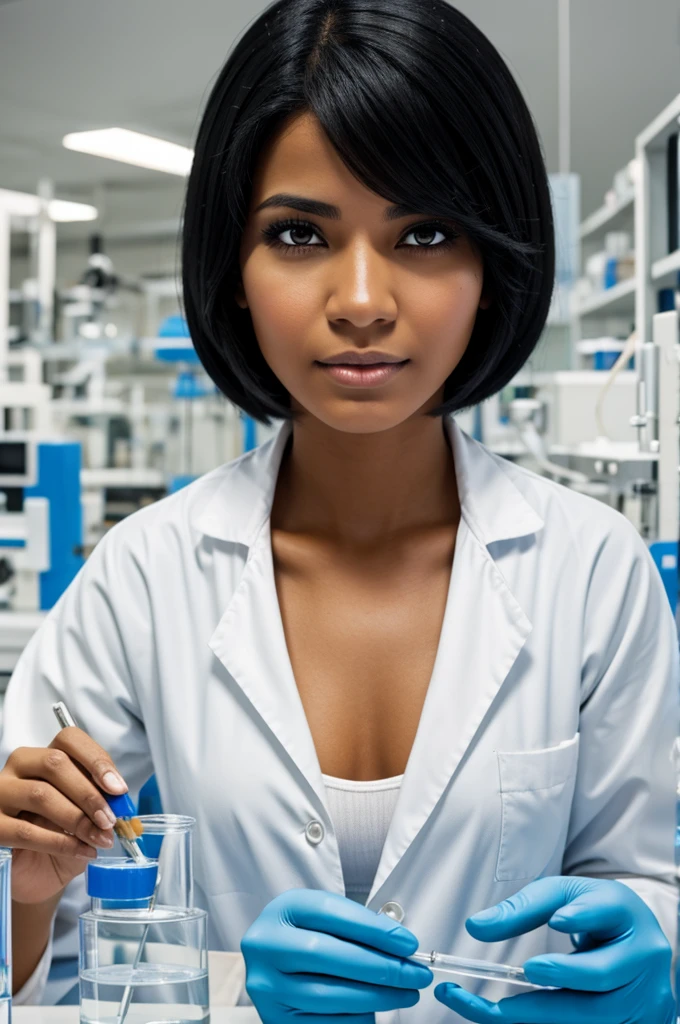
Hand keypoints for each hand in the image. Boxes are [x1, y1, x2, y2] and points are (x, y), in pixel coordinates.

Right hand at [0, 727, 128, 903]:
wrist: (37, 872)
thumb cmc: (63, 834)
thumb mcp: (87, 811)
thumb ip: (100, 797)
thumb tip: (119, 797)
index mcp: (44, 755)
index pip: (69, 739)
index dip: (96, 761)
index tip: (118, 788)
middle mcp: (19, 767)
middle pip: (55, 764)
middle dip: (89, 793)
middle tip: (110, 819)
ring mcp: (1, 793)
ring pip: (41, 794)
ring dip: (78, 819)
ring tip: (100, 837)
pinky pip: (26, 830)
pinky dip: (60, 842)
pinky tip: (82, 850)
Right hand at [241, 888, 432, 1021]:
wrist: (274, 961)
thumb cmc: (309, 934)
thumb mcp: (326, 917)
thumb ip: (358, 925)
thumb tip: (402, 946)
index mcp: (281, 910)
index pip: (330, 914)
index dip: (374, 929)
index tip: (408, 944)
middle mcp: (265, 946)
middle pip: (329, 955)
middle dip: (381, 967)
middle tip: (416, 974)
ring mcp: (266, 985)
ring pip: (329, 994)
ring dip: (377, 997)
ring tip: (407, 993)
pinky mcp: (275, 1019)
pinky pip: (325, 1022)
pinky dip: (358, 1017)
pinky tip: (377, 1009)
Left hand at [434, 876, 673, 1022]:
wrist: (631, 935)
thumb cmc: (591, 910)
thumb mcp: (560, 895)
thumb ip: (521, 909)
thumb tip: (475, 927)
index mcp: (625, 911)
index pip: (606, 912)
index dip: (583, 917)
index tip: (557, 920)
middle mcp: (643, 956)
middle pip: (603, 974)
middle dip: (563, 975)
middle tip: (526, 970)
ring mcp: (646, 997)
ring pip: (597, 1015)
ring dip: (545, 1014)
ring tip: (498, 1008)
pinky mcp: (640, 1023)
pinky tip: (514, 1018)